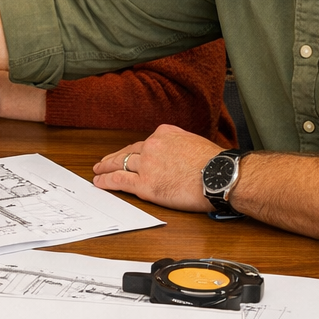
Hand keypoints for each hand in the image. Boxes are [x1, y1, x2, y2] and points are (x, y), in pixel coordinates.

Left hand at [91, 124, 221, 211]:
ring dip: (106, 168)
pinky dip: (106, 180)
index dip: (132, 151)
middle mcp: (152, 146)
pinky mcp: (145, 184)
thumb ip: (179, 144)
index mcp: (164, 134)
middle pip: (127, 152)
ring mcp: (147, 165)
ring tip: (98, 171)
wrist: (221, 176)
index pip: (142, 143)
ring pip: (120, 164)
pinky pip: (119, 180)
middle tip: (103, 161)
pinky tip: (99, 181)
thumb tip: (176, 152)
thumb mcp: (195, 142)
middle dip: (113, 157)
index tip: (127, 155)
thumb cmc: (216, 163)